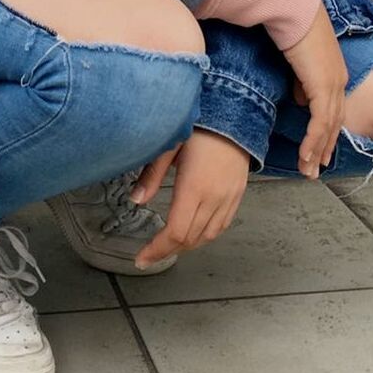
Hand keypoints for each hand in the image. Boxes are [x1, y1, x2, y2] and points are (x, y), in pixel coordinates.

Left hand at [129, 128, 250, 268]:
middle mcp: (214, 198)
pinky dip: (205, 236)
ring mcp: (228, 199)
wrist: (235, 114)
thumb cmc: (201, 126)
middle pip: (189, 239)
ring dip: (186, 246)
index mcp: (194, 187)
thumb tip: (136, 199)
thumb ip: (152, 175)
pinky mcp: (237, 196)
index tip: (142, 258)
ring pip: (206, 237)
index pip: (175, 232)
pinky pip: (221, 227)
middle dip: (167, 251)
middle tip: (148, 254)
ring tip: (167, 246)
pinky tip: (193, 234)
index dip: (157, 250)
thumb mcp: (170, 145)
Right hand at [281, 3, 347, 179]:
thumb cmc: (292, 25)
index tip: (318, 151)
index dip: (326, 133)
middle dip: (324, 149)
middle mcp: (339, 80)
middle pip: (335, 124)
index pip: (333, 110)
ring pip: (328, 128)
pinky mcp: (323, 87)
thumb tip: (301, 97)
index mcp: (335, 73)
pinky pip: (319, 123)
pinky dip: (312, 141)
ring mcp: (333, 84)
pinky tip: (305, 155)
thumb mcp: (299, 58)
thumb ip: (303, 80)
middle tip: (314, 170)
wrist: (294, 10)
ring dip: (317, 151)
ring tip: (308, 171)